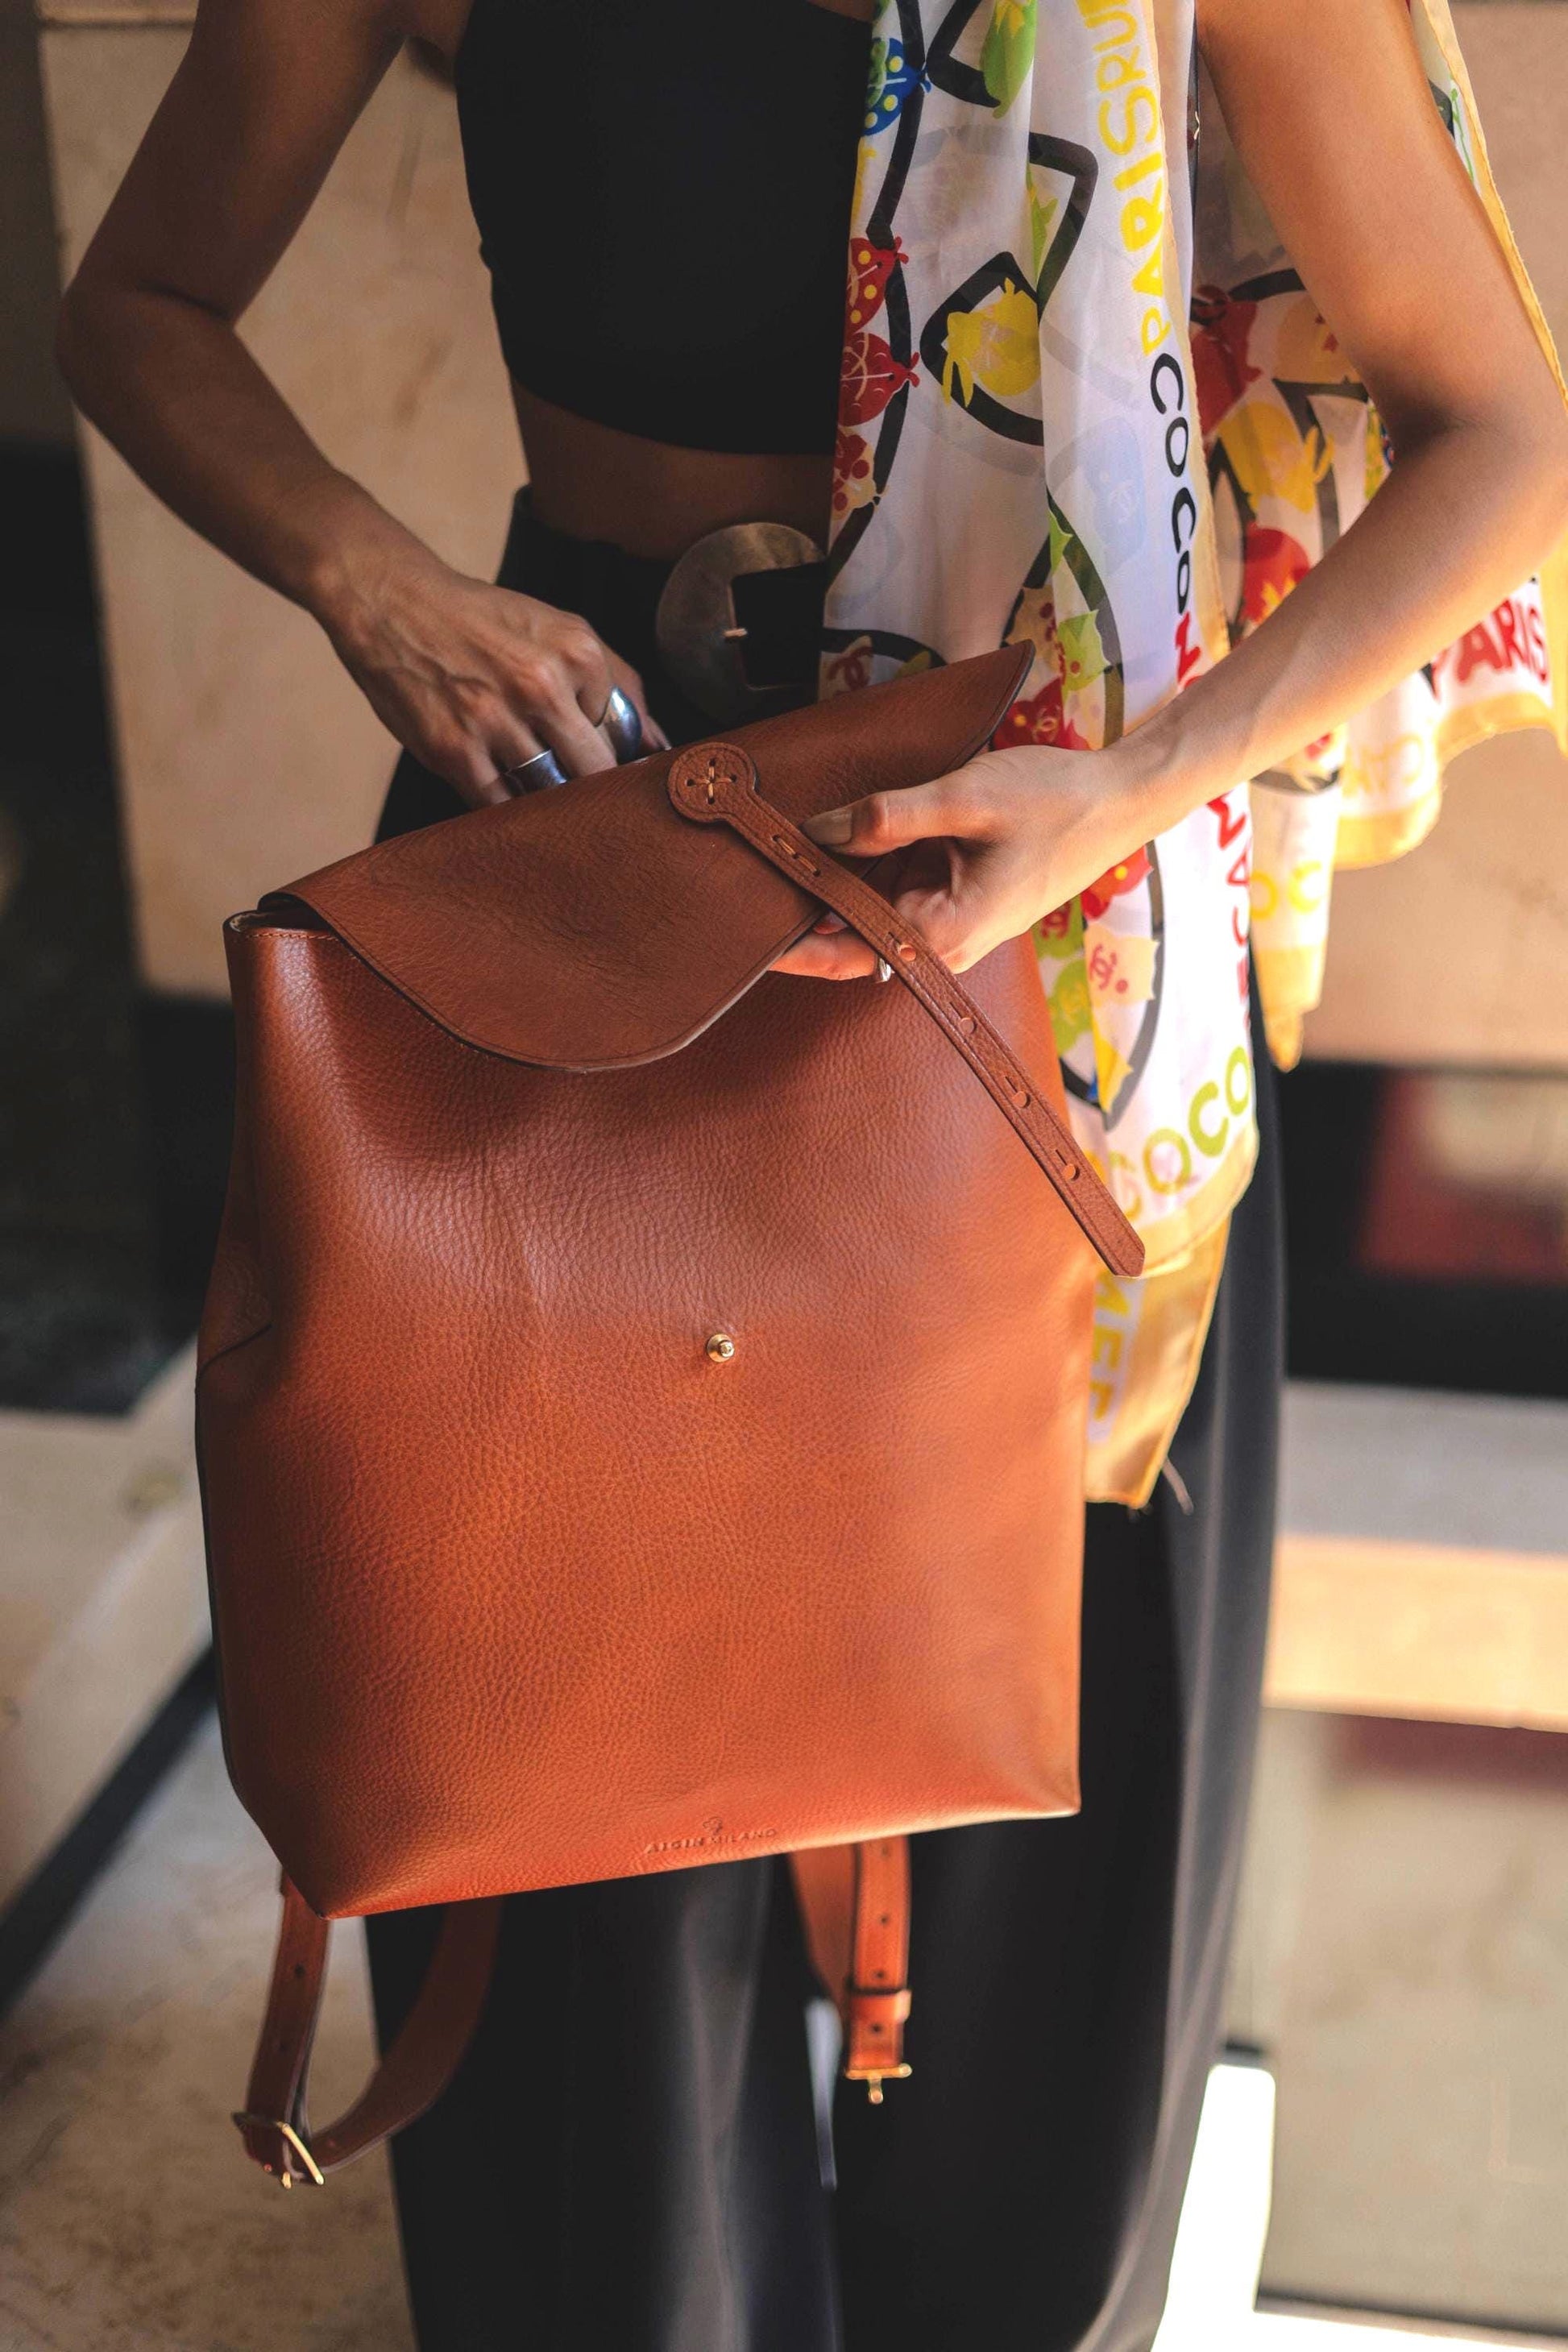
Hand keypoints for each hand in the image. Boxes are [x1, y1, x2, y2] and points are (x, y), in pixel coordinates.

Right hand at [322, 534, 665, 806]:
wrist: (394, 604)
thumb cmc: (484, 622)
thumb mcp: (560, 630)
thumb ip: (618, 683)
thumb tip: (660, 744)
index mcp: (577, 652)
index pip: (622, 735)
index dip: (610, 753)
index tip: (594, 759)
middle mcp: (540, 684)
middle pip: (594, 772)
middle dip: (590, 789)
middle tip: (581, 795)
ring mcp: (494, 720)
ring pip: (548, 793)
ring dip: (548, 801)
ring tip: (536, 785)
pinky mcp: (453, 750)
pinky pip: (499, 806)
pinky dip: (508, 809)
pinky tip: (503, 790)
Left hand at [774, 743, 1150, 978]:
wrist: (1118, 800)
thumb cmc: (1054, 802)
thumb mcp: (965, 797)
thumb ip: (886, 815)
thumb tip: (817, 831)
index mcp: (944, 934)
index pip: (846, 950)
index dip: (789, 937)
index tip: (741, 916)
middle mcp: (941, 940)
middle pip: (848, 936)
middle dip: (798, 904)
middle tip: (738, 870)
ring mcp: (946, 918)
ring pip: (867, 908)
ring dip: (828, 878)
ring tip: (768, 844)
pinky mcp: (950, 894)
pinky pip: (892, 885)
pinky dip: (860, 862)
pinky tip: (824, 832)